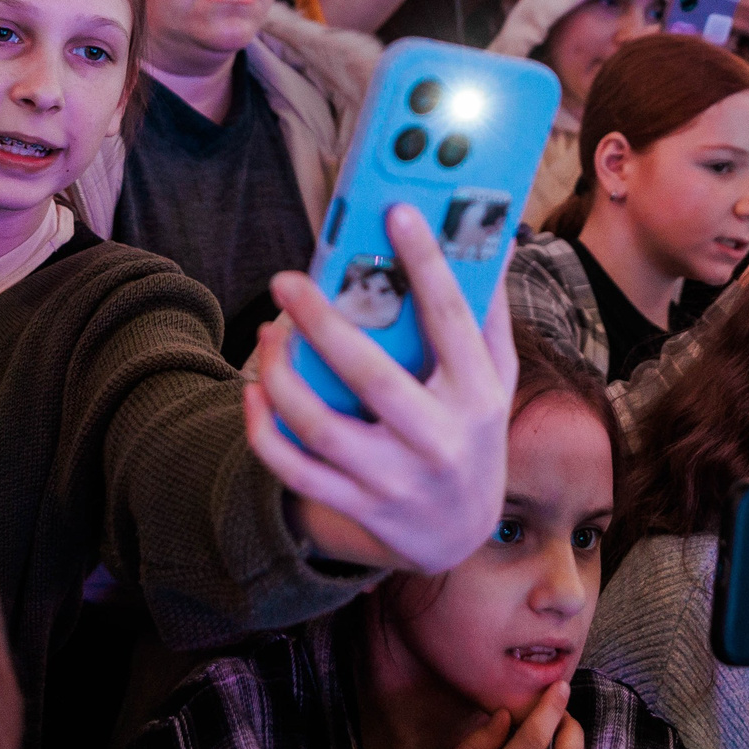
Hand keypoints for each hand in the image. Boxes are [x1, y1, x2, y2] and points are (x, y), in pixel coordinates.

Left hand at [246, 204, 514, 572]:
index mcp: (478, 397)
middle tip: (286, 280)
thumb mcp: (497, 381)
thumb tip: (486, 245)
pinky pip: (296, 470)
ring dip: (281, 376)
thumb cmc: (474, 435)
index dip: (425, 263)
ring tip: (267, 334)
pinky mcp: (359, 508)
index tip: (396, 213)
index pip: (452, 320)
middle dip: (322, 323)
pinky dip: (265, 430)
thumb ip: (489, 319)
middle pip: (372, 376)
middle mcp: (440, 440)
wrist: (458, 536)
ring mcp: (397, 480)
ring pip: (322, 427)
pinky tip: (252, 393)